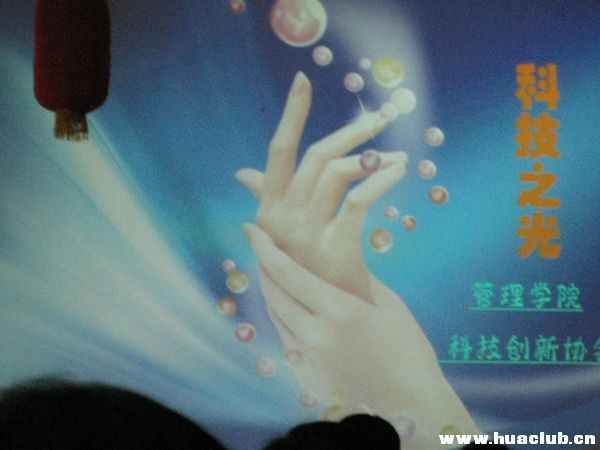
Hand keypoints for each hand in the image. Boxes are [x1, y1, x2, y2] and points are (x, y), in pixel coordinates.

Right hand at [236, 72, 406, 299]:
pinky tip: (399, 171)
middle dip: (351, 131)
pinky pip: (357, 200)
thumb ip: (264, 199)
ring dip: (372, 156)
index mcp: (269, 209)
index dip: (291, 114)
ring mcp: (305, 233)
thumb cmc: (308, 273)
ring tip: (397, 155)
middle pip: (315, 154)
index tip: (303, 81)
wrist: (327, 323)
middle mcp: (281, 217)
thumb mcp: (280, 236)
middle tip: (382, 117)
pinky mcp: (334, 248)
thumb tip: (243, 174)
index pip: (278, 151)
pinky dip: (380, 181)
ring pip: (336, 171)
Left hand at [244, 223, 479, 448]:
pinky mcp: (307, 371)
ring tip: (272, 271)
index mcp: (338, 310)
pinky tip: (288, 304)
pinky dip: (280, 314)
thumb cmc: (407, 348)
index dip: (264, 248)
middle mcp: (315, 332)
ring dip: (269, 289)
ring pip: (275, 314)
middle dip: (262, 265)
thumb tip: (335, 257)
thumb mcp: (388, 304)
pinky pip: (283, 335)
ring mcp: (308, 355)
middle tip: (261, 247)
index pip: (287, 273)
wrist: (410, 401)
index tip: (251, 229)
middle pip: (273, 292)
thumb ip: (356, 279)